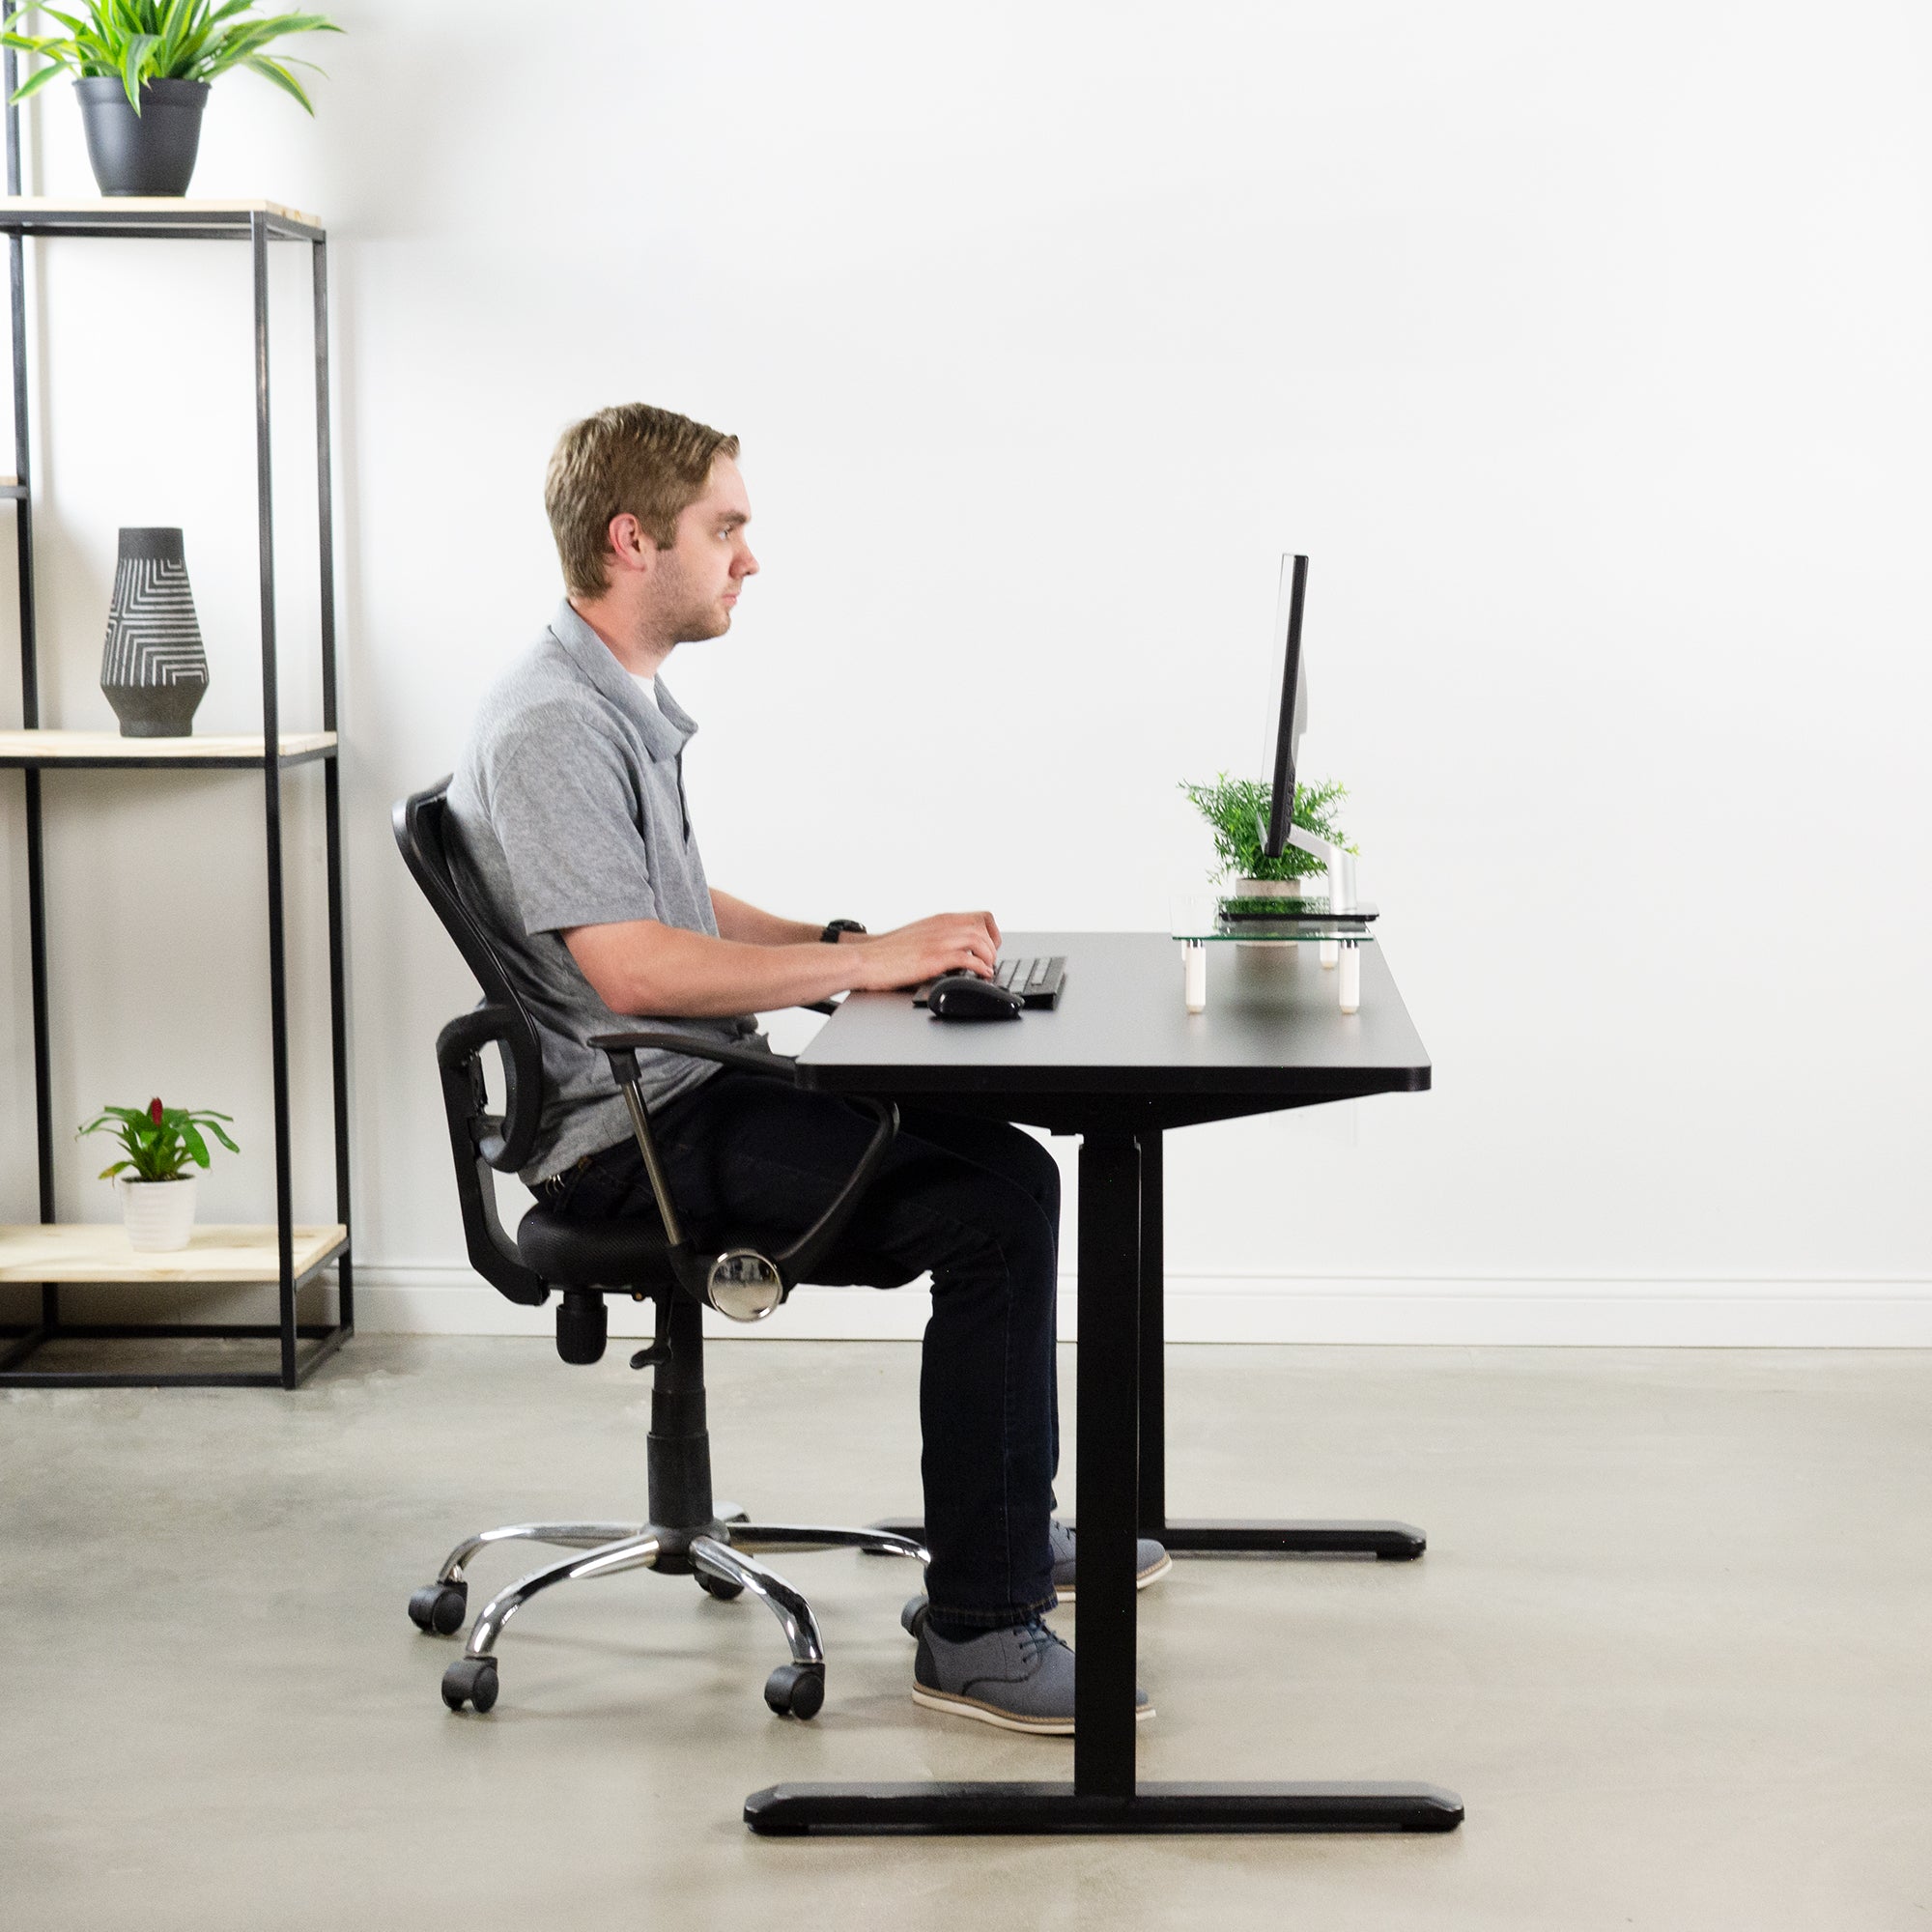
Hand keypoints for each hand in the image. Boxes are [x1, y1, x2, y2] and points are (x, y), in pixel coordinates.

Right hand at [849, 911, 1000, 989]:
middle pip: (982, 927)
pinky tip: (981, 975)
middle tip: (989, 962)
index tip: (991, 948)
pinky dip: (980, 967)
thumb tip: (959, 952)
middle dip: (992, 947)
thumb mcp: (919, 937)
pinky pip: (967, 958)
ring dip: (988, 956)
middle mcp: (942, 926)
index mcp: (940, 920)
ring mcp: (937, 941)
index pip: (980, 917)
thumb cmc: (888, 953)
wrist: (865, 958)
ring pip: (978, 940)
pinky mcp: (933, 958)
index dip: (992, 933)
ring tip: (986, 969)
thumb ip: (939, 939)